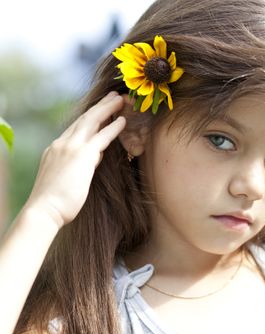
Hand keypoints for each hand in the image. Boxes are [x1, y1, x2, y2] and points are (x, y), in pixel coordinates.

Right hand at [24, 91, 125, 228]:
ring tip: (121, 100)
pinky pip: (101, 137)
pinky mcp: (82, 155)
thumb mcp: (68, 176)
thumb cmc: (55, 201)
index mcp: (56, 148)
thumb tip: (95, 156)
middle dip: (100, 106)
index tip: (102, 110)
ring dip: (108, 109)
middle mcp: (62, 144)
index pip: (76, 128)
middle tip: (113, 96)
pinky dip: (113, 127)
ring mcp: (71, 147)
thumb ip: (82, 163)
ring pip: (92, 121)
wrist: (44, 210)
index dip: (91, 117)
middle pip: (84, 119)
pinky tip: (123, 120)